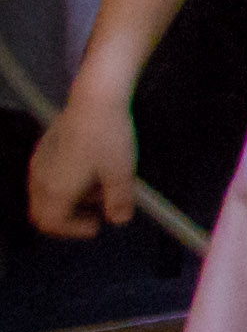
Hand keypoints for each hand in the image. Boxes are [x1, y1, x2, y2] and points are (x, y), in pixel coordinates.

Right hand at [25, 94, 136, 237]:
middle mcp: (41, 178)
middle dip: (67, 218)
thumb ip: (119, 201)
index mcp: (55, 189)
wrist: (94, 101)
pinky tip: (89, 170)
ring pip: (44, 194)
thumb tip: (119, 219)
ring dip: (69, 199)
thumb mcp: (121, 174)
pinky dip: (64, 183)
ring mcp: (40, 161)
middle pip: (42, 211)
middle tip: (93, 214)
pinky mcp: (44, 148)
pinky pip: (47, 176)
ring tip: (99, 189)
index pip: (50, 223)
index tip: (95, 226)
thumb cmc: (107, 137)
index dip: (72, 231)